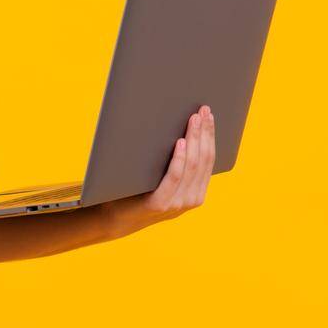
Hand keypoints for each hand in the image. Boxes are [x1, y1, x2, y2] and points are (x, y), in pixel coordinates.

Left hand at [101, 105, 216, 238]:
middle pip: (202, 159)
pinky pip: (174, 177)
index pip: (209, 159)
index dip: (210, 135)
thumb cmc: (139, 191)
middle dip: (204, 133)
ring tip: (193, 121)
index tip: (208, 114)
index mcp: (196, 192)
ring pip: (191, 165)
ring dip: (193, 140)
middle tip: (202, 111)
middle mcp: (191, 199)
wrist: (117, 217)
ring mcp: (177, 203)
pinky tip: (179, 143)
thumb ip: (177, 163)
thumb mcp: (164, 178)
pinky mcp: (160, 204)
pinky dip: (178, 159)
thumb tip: (182, 127)